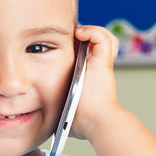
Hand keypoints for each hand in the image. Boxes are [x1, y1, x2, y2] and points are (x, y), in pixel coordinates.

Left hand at [69, 25, 120, 141]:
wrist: (96, 123)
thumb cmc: (81, 123)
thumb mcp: (66, 113)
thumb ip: (60, 110)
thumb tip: (50, 119)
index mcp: (90, 79)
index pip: (89, 57)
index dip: (79, 50)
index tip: (62, 49)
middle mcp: (98, 70)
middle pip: (100, 45)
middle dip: (86, 38)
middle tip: (69, 37)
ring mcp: (102, 65)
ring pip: (105, 39)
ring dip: (93, 33)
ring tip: (78, 34)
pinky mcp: (103, 62)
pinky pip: (102, 38)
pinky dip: (93, 32)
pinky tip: (80, 34)